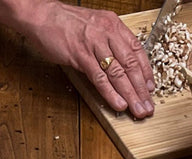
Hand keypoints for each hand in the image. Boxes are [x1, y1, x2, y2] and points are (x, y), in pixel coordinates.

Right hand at [22, 3, 154, 117]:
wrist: (40, 15)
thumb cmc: (66, 24)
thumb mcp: (95, 28)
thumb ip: (110, 45)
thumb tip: (124, 68)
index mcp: (113, 25)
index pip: (137, 51)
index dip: (146, 72)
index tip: (151, 89)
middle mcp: (106, 33)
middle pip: (130, 65)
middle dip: (141, 90)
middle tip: (148, 107)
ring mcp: (93, 44)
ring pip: (118, 73)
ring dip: (130, 95)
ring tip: (137, 110)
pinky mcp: (80, 55)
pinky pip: (100, 77)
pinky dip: (111, 93)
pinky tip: (119, 104)